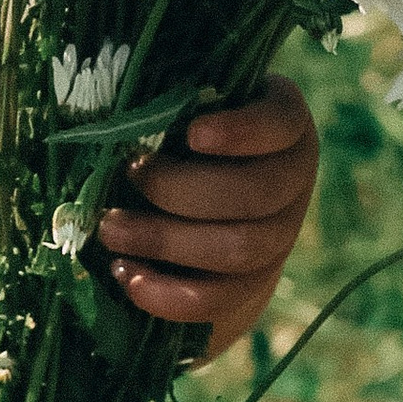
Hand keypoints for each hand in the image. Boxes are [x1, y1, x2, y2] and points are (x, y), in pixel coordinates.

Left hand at [98, 78, 320, 362]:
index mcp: (282, 124)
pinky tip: (126, 274)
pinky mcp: (253, 285)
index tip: (192, 133)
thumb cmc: (177, 136)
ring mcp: (280, 236)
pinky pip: (220, 298)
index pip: (280, 123)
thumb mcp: (176, 110)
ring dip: (166, 240)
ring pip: (240, 249)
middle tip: (128, 174)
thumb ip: (160, 103)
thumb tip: (109, 113)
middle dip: (181, 189)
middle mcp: (292, 180)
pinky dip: (169, 293)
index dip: (243, 130)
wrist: (191, 209)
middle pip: (257, 193)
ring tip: (110, 228)